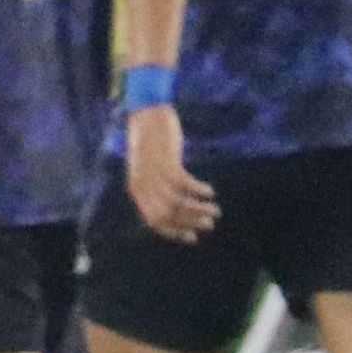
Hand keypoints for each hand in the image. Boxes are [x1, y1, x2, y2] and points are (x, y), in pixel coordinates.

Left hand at [126, 103, 215, 239]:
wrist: (145, 114)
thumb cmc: (150, 143)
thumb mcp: (148, 169)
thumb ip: (156, 187)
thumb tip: (175, 208)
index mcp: (137, 190)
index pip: (154, 221)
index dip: (174, 232)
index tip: (193, 237)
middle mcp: (142, 184)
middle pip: (167, 215)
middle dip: (190, 223)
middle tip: (209, 224)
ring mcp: (152, 173)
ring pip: (176, 203)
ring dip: (198, 210)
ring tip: (214, 210)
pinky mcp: (164, 161)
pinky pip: (184, 184)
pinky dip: (198, 190)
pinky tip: (209, 191)